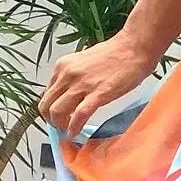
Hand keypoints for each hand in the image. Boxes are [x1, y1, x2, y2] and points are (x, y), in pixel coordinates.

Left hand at [40, 32, 159, 140]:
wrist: (134, 48)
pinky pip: (79, 116)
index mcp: (63, 66)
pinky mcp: (98, 94)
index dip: (50, 109)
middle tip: (60, 127)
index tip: (57, 116)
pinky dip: (74, 128)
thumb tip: (69, 95)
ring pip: (57, 112)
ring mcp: (82, 84)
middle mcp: (67, 74)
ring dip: (60, 126)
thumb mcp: (83, 62)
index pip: (46, 94)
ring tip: (69, 131)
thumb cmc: (115, 54)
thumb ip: (73, 77)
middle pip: (46, 106)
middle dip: (51, 121)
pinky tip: (76, 133)